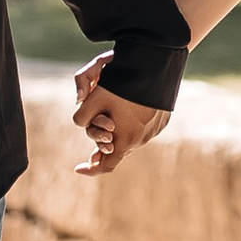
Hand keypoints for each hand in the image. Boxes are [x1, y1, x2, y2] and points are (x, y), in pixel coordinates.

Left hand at [72, 59, 168, 174]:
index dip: (90, 170)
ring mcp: (154, 131)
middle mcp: (141, 140)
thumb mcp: (94, 99)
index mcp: (125, 140)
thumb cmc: (122, 85)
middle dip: (104, 148)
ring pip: (130, 138)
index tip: (78, 169)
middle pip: (118, 150)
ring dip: (119, 134)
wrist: (155, 70)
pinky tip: (129, 109)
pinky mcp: (162, 121)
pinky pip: (143, 128)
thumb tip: (79, 124)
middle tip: (92, 150)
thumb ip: (81, 116)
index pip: (106, 167)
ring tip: (109, 125)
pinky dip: (132, 124)